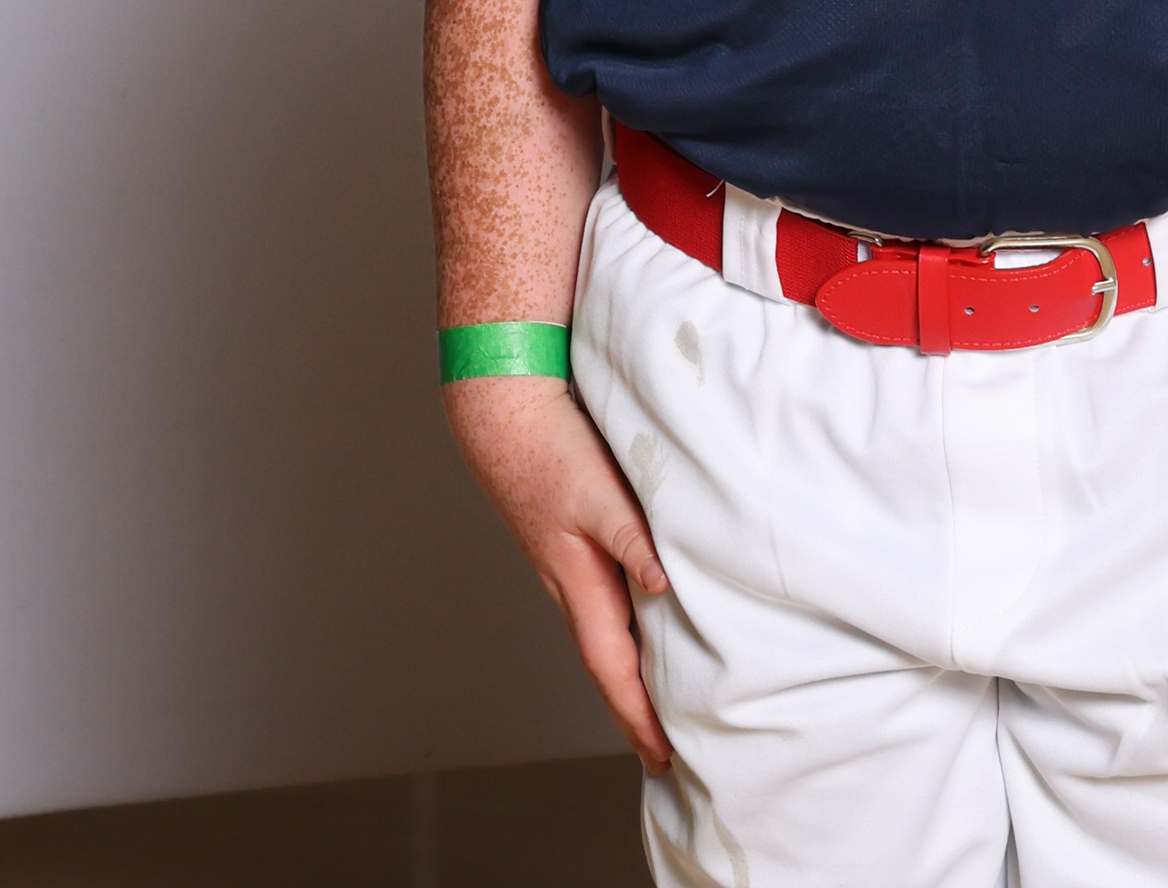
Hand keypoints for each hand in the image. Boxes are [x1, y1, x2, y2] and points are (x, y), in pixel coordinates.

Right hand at [445, 374, 672, 772]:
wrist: (501, 412)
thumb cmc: (548, 449)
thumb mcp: (598, 493)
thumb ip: (632, 539)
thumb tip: (664, 588)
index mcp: (578, 582)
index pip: (613, 668)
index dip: (638, 715)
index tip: (662, 756)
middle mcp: (570, 585)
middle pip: (608, 664)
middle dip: (634, 710)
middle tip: (666, 751)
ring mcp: (565, 566)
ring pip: (604, 635)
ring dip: (630, 673)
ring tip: (659, 701)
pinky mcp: (567, 543)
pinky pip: (602, 603)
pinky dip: (624, 630)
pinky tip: (641, 623)